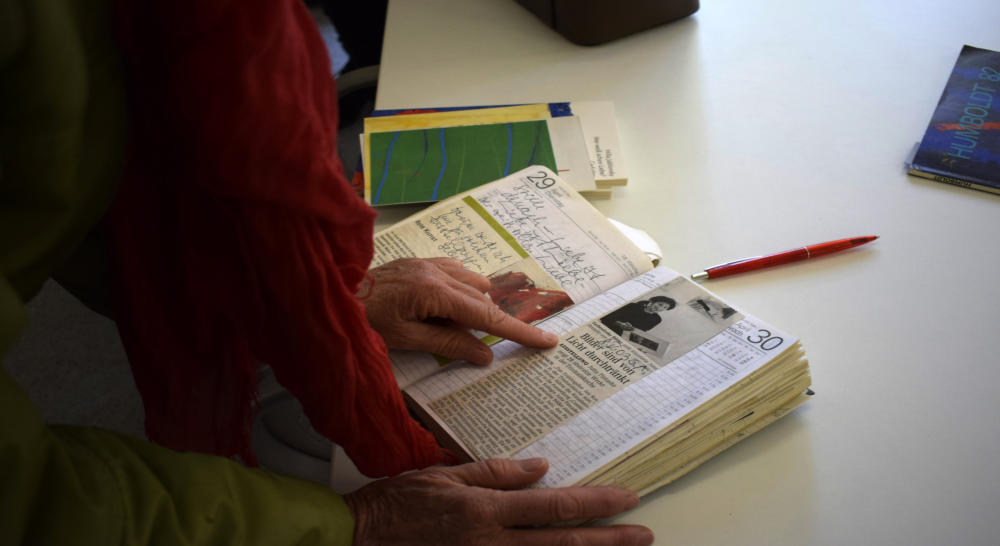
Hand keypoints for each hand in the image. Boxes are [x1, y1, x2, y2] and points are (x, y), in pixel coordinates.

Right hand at [344, 458, 653, 545]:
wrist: (360, 540)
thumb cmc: (399, 503)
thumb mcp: (446, 474)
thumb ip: (495, 473)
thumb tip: (540, 467)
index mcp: (486, 510)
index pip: (555, 506)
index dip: (596, 503)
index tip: (627, 498)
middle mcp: (492, 542)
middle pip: (563, 542)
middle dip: (609, 540)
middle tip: (645, 535)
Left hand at [359, 258, 557, 364]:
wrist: (331, 293)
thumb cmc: (363, 320)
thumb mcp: (405, 341)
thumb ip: (447, 344)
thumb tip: (484, 355)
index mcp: (435, 292)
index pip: (488, 318)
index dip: (519, 333)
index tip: (547, 341)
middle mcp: (438, 271)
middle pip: (483, 299)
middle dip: (486, 323)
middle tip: (467, 345)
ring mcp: (429, 263)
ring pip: (473, 283)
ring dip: (472, 306)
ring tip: (446, 327)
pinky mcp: (420, 261)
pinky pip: (456, 271)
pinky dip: (459, 290)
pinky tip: (441, 306)